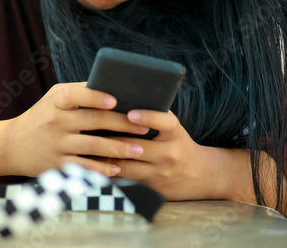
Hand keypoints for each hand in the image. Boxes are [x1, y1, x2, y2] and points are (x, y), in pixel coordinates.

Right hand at [3, 82, 149, 177]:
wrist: (11, 145)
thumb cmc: (41, 115)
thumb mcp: (53, 97)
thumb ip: (79, 91)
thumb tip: (111, 87)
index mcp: (56, 101)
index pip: (76, 95)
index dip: (96, 97)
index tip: (116, 101)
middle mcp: (55, 122)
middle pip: (93, 121)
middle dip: (122, 124)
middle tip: (144, 127)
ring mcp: (55, 144)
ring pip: (93, 146)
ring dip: (118, 148)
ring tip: (139, 149)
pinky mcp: (56, 165)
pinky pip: (83, 167)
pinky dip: (101, 169)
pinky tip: (117, 168)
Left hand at [99, 109, 218, 200]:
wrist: (202, 175)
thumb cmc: (180, 143)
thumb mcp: (174, 128)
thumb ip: (155, 116)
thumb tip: (124, 100)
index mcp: (175, 133)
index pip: (165, 122)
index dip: (148, 116)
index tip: (131, 112)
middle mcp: (169, 153)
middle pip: (137, 145)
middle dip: (113, 137)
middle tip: (91, 127)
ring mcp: (160, 173)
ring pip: (127, 165)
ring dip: (106, 156)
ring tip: (87, 145)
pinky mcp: (152, 188)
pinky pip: (125, 180)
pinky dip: (109, 171)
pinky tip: (94, 164)